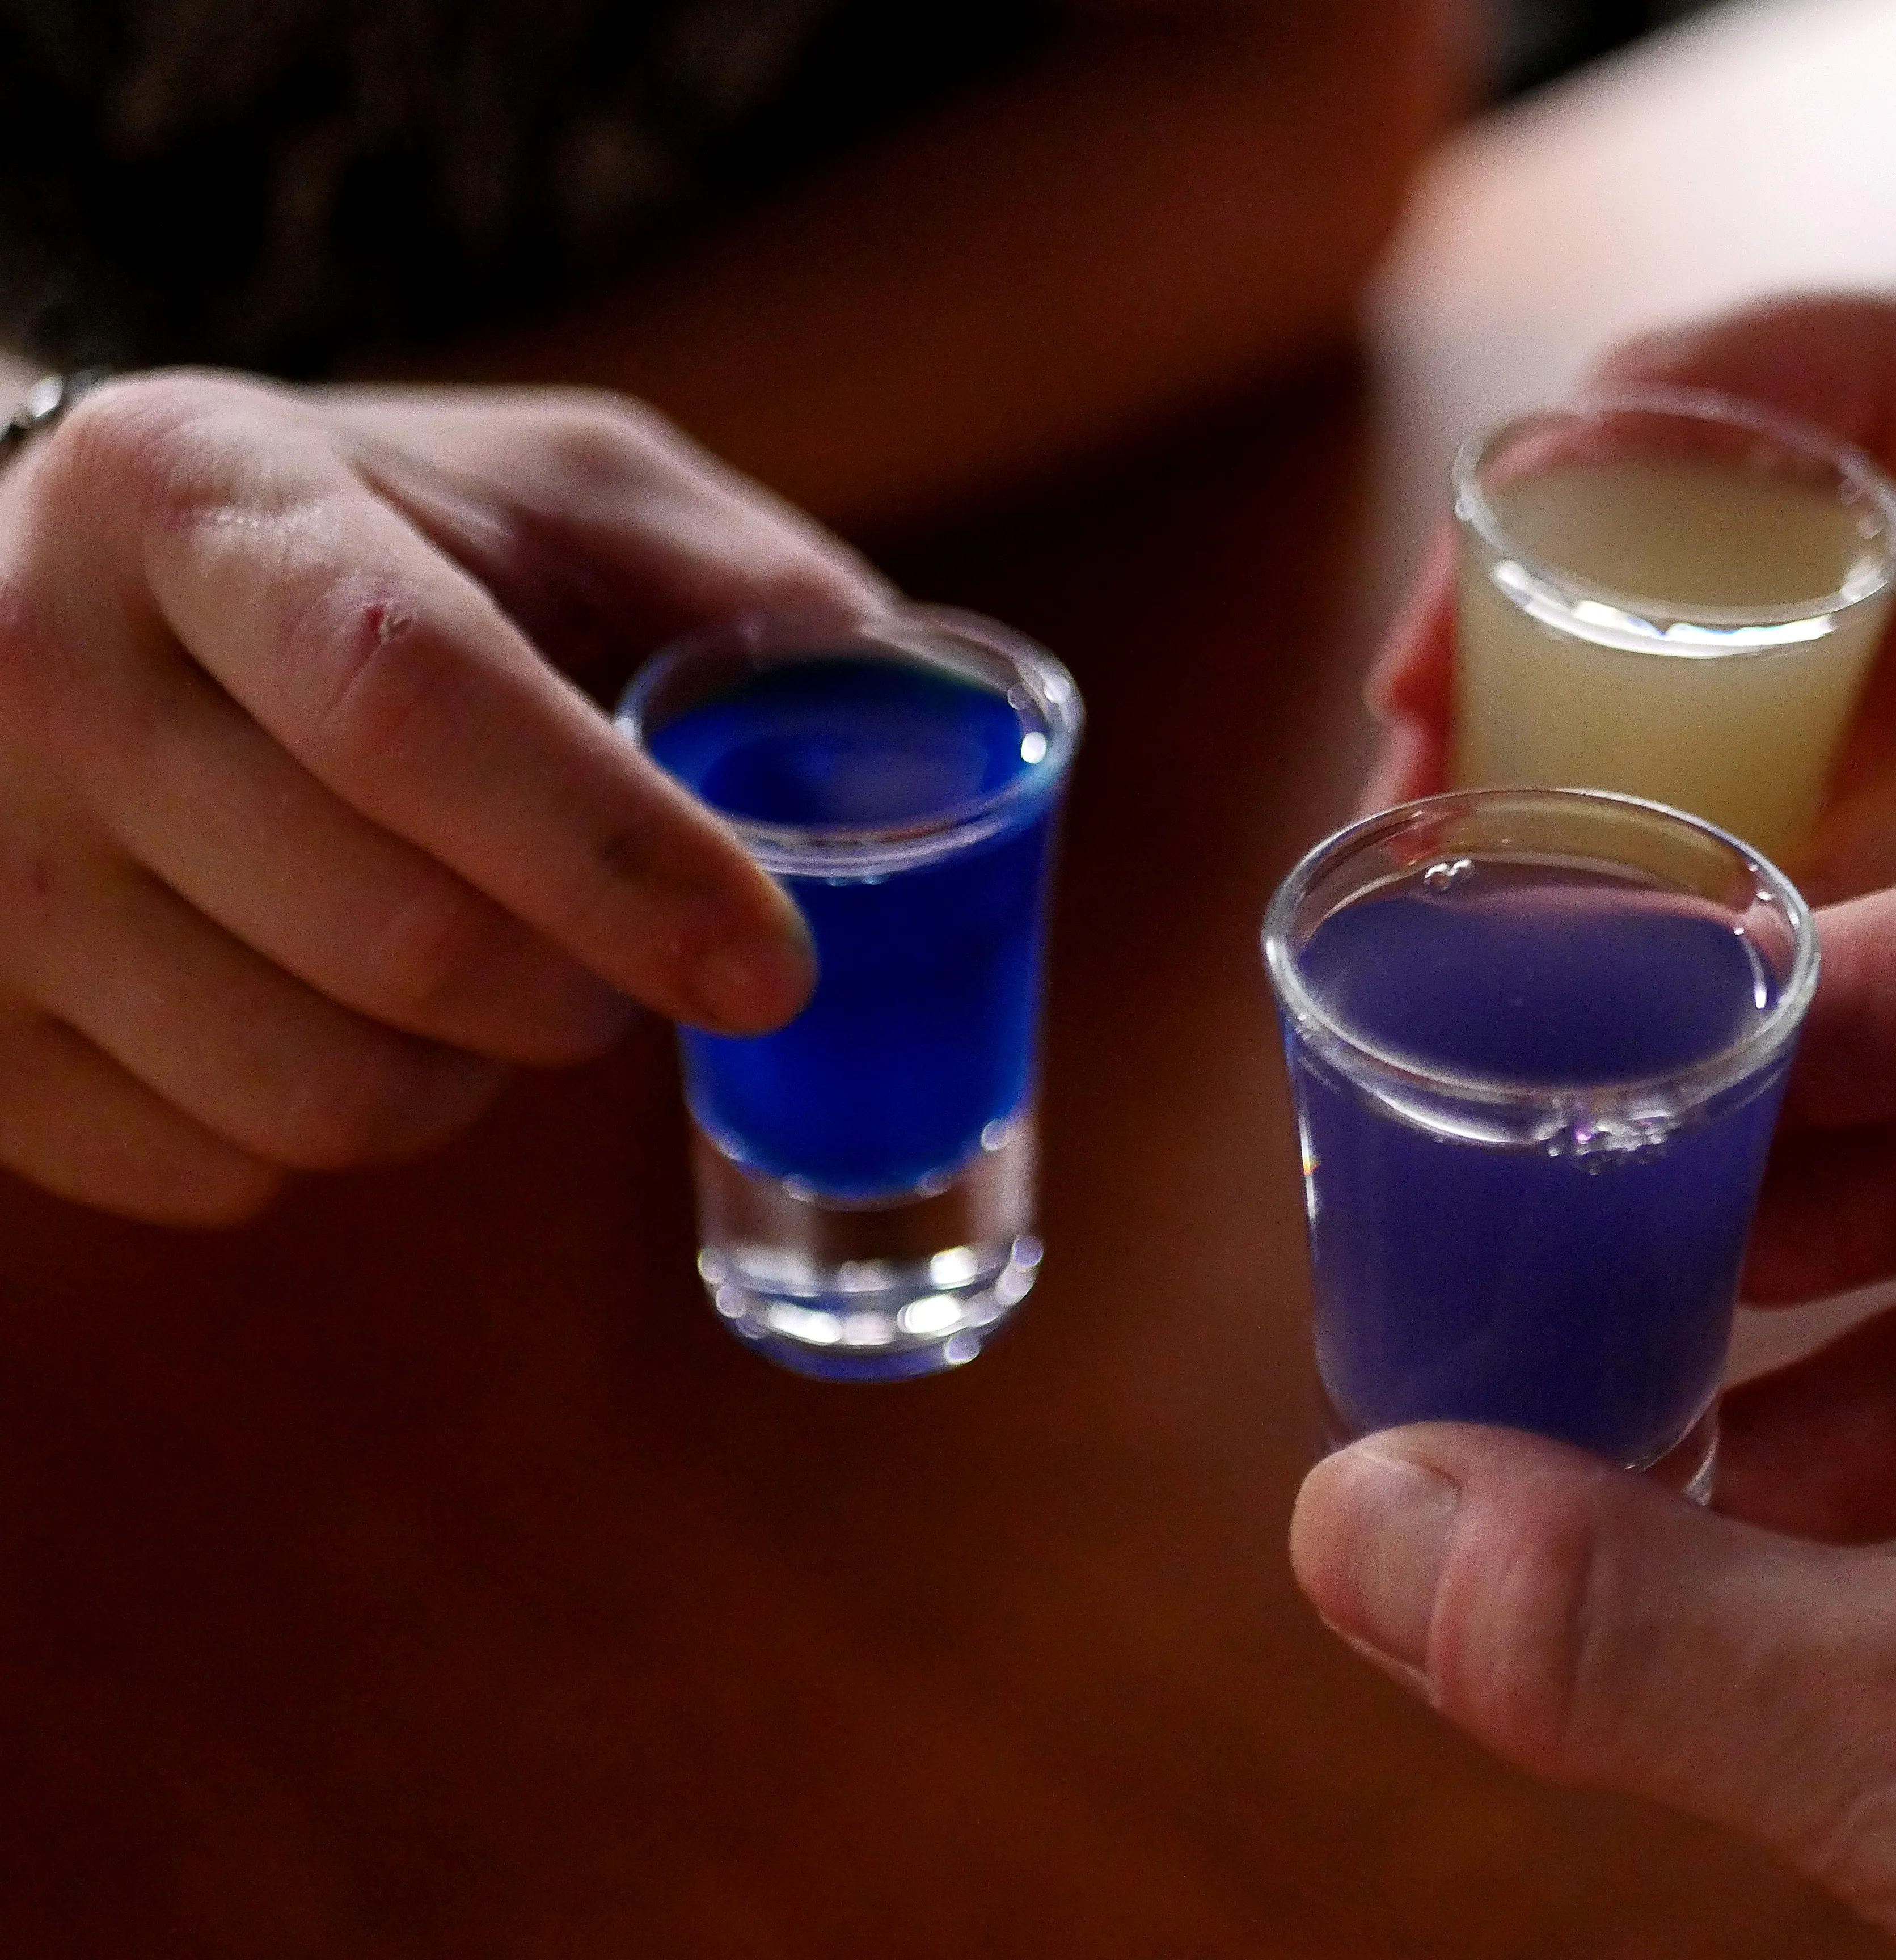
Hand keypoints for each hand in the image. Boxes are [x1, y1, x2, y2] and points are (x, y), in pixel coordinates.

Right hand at [0, 372, 891, 1222]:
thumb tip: (919, 691)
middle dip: (586, 986)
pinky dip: (341, 1128)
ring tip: (483, 966)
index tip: (774, 967)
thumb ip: (730, 575)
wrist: (52, 616)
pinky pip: (228, 1173)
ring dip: (477, 1073)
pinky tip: (332, 1006)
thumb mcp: (538, 494)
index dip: (622, 858)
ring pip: (327, 1097)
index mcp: (193, 494)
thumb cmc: (354, 550)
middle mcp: (32, 667)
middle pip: (398, 940)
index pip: (415, 703)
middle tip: (631, 947)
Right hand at [1368, 269, 1895, 1009]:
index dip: (1522, 527)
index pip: (1677, 397)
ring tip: (1483, 899)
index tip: (1425, 674)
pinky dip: (1699, 844)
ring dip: (1594, 773)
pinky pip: (1782, 767)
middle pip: (1653, 539)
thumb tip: (1670, 947)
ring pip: (1701, 665)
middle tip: (1420, 812)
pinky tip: (1631, 934)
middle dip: (1519, 670)